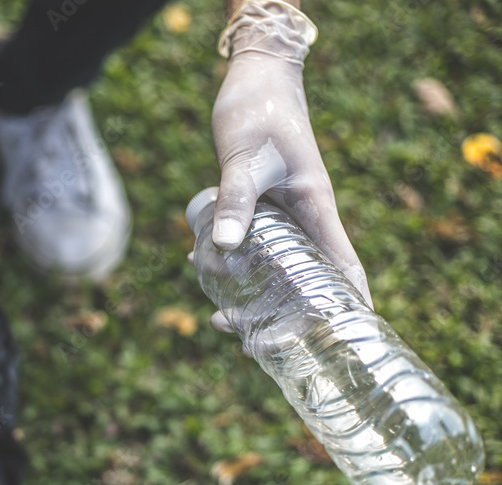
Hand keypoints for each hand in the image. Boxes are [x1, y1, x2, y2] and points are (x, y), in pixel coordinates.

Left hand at [208, 1, 370, 331]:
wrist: (254, 78)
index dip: (347, 308)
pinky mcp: (261, 206)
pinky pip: (252, 244)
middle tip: (242, 339)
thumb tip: (223, 248)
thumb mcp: (244, 160)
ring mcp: (283, 214)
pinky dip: (231, 262)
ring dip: (248, 293)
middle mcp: (305, 219)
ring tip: (214, 316)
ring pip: (273, 268)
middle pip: (303, 281)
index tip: (339, 346)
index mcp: (316, 212)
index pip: (344, 269)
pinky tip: (198, 263)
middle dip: (279, 316)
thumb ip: (235, 201)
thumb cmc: (259, 113)